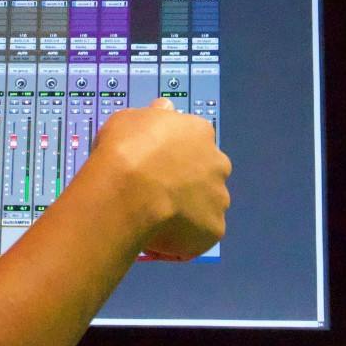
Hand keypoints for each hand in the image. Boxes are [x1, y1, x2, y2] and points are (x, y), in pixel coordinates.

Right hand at [88, 99, 230, 260]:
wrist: (128, 191)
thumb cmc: (126, 149)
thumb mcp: (130, 118)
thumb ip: (153, 117)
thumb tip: (165, 109)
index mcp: (200, 132)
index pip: (193, 141)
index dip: (173, 154)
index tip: (155, 163)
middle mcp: (218, 163)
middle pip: (205, 174)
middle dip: (187, 182)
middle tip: (157, 192)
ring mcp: (219, 199)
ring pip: (205, 205)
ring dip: (187, 210)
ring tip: (156, 218)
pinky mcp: (214, 230)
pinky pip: (198, 234)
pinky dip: (183, 237)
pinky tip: (160, 235)